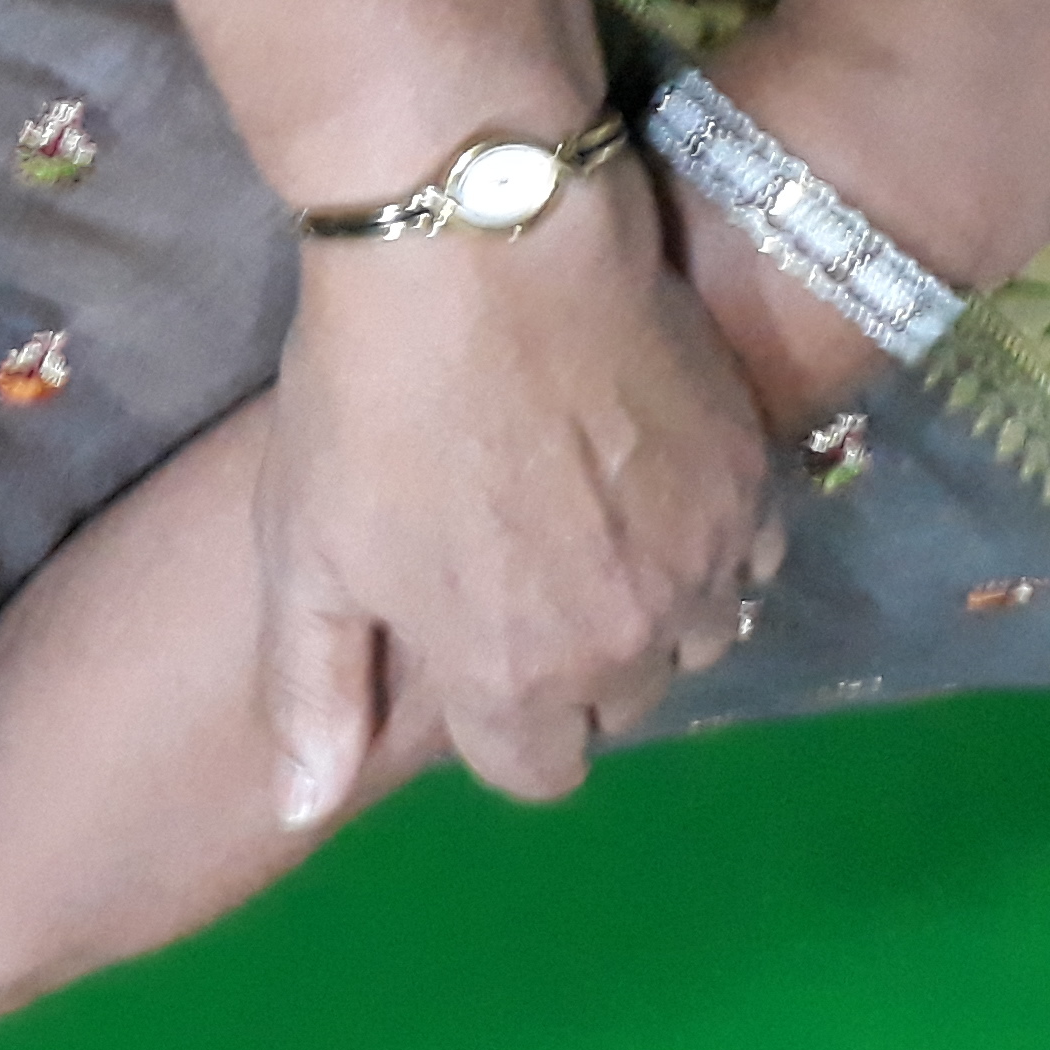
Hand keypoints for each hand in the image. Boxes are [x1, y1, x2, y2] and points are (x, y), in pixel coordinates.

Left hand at [258, 169, 772, 817]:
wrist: (480, 238)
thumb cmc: (368, 396)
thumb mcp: (306, 549)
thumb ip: (313, 694)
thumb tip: (298, 810)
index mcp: (512, 679)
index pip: (529, 771)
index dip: (490, 717)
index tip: (459, 640)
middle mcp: (628, 646)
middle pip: (612, 705)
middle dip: (565, 664)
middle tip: (507, 563)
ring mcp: (705, 564)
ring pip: (693, 638)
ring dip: (644, 609)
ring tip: (576, 521)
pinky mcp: (752, 480)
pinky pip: (746, 560)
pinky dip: (703, 543)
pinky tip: (641, 479)